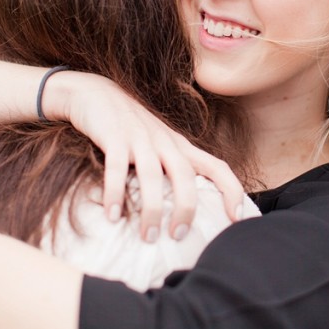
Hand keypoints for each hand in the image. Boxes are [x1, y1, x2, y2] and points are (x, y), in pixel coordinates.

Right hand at [46, 70, 243, 241]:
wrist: (93, 92)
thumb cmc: (127, 127)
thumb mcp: (156, 144)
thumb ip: (169, 169)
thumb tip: (180, 212)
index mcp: (179, 146)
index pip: (216, 166)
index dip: (231, 190)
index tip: (236, 219)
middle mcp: (164, 142)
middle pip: (185, 175)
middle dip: (186, 208)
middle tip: (179, 236)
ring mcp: (139, 138)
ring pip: (152, 176)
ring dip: (152, 209)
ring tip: (148, 236)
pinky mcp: (113, 136)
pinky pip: (116, 168)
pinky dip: (115, 193)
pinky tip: (113, 216)